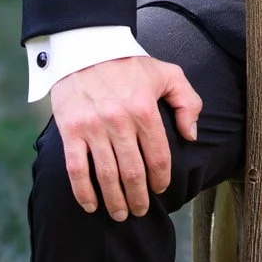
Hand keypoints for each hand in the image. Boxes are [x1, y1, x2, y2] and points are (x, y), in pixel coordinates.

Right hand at [50, 56, 201, 219]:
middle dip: (138, 198)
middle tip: (140, 210)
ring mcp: (93, 128)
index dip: (161, 179)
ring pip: (106, 175)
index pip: (158, 156)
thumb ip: (188, 101)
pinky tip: (91, 205)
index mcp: (144, 110)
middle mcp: (119, 121)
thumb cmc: (128, 62)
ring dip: (115, 200)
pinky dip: (83, 192)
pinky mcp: (70, 131)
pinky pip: (76, 169)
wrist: (84, 47)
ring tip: (121, 214)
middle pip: (133, 172)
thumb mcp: (167, 73)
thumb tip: (191, 135)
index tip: (160, 189)